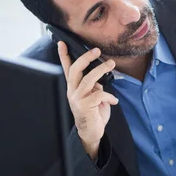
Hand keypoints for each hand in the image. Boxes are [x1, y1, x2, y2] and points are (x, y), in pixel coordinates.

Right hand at [57, 41, 118, 159]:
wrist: (92, 133)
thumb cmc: (93, 113)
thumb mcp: (93, 96)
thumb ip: (93, 86)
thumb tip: (98, 79)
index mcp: (73, 87)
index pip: (67, 68)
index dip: (63, 55)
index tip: (61, 42)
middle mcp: (72, 91)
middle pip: (76, 69)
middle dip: (86, 58)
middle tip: (97, 50)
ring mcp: (77, 99)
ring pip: (88, 79)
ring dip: (101, 69)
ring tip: (111, 64)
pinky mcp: (85, 106)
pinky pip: (99, 95)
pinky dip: (108, 96)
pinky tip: (114, 101)